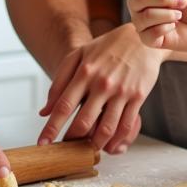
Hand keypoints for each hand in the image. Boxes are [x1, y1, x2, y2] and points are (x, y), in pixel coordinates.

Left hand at [37, 23, 163, 152]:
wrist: (143, 37)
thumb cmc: (107, 47)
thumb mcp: (79, 55)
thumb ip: (59, 82)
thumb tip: (44, 111)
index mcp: (85, 72)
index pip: (64, 105)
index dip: (51, 128)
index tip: (43, 143)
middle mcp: (102, 83)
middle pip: (83, 122)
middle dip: (72, 140)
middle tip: (67, 149)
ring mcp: (121, 91)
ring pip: (106, 129)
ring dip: (95, 145)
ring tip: (88, 149)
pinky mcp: (138, 96)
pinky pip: (126, 126)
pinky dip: (117, 141)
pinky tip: (110, 145)